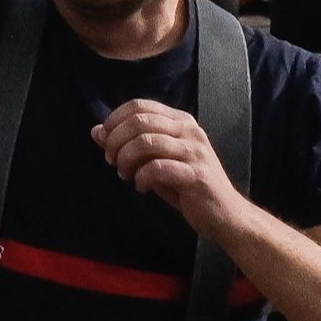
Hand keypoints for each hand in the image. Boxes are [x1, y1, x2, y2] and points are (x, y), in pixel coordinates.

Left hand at [96, 99, 248, 233]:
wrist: (224, 215)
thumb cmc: (186, 187)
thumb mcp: (154, 161)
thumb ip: (128, 145)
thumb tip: (96, 131)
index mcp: (180, 121)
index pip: (139, 105)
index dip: (115, 120)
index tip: (105, 141)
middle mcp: (189, 130)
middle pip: (140, 121)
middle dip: (116, 141)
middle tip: (112, 161)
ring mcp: (195, 152)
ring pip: (146, 142)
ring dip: (126, 159)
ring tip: (125, 174)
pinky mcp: (197, 175)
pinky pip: (158, 168)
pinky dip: (142, 177)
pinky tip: (142, 186)